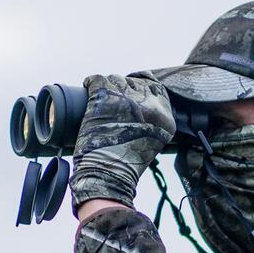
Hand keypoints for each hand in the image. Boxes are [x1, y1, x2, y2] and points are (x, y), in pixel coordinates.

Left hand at [70, 74, 175, 209]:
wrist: (107, 174)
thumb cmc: (126, 164)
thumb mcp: (152, 142)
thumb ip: (154, 123)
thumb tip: (143, 105)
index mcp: (165, 117)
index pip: (157, 87)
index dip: (143, 85)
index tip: (133, 88)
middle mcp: (149, 104)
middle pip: (135, 83)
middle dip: (123, 88)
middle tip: (113, 101)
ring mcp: (127, 98)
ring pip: (116, 79)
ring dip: (108, 88)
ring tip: (101, 103)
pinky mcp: (105, 95)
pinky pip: (96, 79)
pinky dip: (90, 82)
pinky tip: (88, 89)